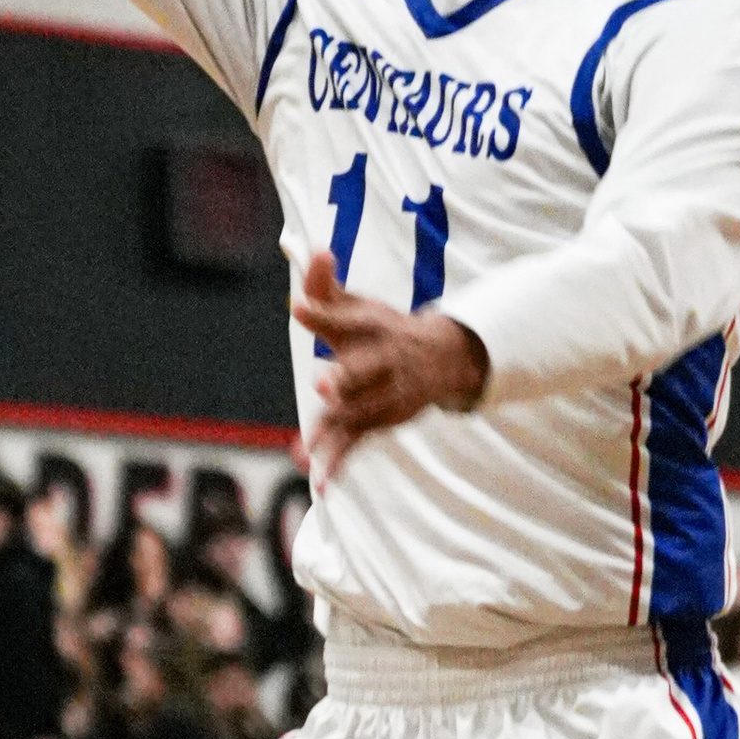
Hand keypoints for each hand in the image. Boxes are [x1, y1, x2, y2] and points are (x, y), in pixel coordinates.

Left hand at [295, 254, 485, 484]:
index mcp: (371, 326)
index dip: (320, 312)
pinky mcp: (379, 420)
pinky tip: (321, 486)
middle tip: (325, 384)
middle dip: (344, 378)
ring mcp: (383, 393)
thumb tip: (314, 252)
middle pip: (361, 370)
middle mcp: (381, 361)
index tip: (298, 306)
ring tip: (307, 449)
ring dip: (333, 429)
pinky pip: (355, 444)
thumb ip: (326, 286)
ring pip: (355, 413)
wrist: (441, 360)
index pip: (341, 317)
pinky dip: (338, 465)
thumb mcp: (357, 304)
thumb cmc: (383, 329)